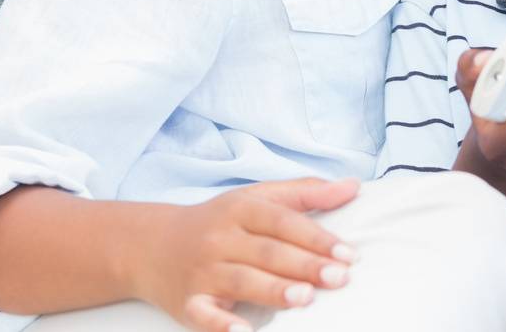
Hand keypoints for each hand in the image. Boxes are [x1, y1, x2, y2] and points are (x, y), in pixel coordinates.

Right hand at [135, 177, 359, 331]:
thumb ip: (306, 193)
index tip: (348, 254)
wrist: (150, 246)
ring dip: (274, 290)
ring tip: (306, 298)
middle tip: (339, 277)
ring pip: (242, 280)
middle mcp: (220, 238)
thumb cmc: (219, 221)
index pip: (283, 221)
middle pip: (268, 252)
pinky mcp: (188, 303)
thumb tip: (354, 187)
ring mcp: (203, 272)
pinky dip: (222, 326)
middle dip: (305, 265)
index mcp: (240, 209)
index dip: (316, 237)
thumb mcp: (257, 197)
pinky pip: (205, 316)